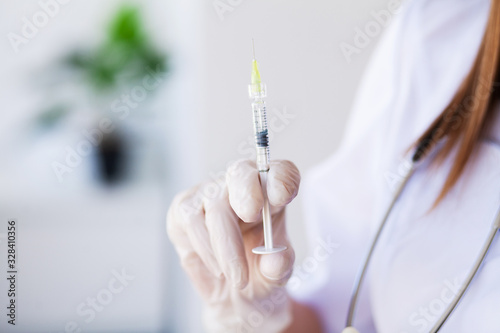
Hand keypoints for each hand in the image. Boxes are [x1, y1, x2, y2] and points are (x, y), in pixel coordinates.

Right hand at [167, 159, 299, 331]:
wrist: (230, 292)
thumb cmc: (258, 272)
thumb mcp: (276, 276)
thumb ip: (279, 266)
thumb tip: (274, 260)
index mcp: (274, 193)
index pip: (282, 172)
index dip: (281, 179)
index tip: (281, 196)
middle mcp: (242, 185)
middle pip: (241, 173)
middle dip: (246, 193)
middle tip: (251, 215)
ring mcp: (210, 192)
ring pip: (215, 205)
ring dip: (226, 246)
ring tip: (238, 279)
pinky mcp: (183, 206)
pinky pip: (190, 219)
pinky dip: (205, 249)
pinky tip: (217, 269)